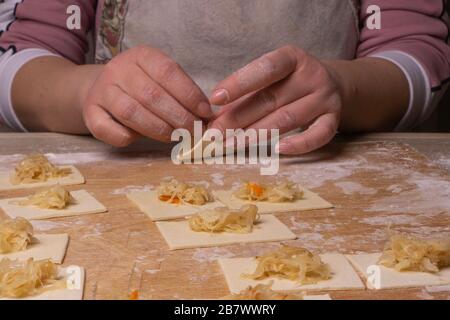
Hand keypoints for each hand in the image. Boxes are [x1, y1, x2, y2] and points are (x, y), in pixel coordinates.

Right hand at [82, 46, 212, 146]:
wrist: (101, 89)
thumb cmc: (142, 86)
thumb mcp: (161, 79)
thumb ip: (181, 93)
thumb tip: (207, 115)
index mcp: (141, 56)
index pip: (168, 72)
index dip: (190, 94)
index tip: (205, 113)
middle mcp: (119, 69)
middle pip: (152, 95)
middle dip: (178, 117)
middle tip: (194, 131)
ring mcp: (101, 90)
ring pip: (131, 112)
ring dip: (158, 129)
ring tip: (176, 137)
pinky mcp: (90, 112)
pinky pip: (107, 128)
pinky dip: (126, 137)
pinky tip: (139, 139)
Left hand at [209, 45, 341, 153]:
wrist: (333, 84)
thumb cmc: (290, 83)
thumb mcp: (272, 79)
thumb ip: (247, 94)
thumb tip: (216, 118)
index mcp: (292, 58)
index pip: (265, 69)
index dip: (239, 84)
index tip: (214, 99)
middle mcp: (312, 75)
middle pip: (270, 99)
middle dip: (238, 118)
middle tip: (215, 133)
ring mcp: (325, 98)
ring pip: (287, 119)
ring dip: (256, 134)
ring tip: (231, 145)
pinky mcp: (334, 119)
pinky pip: (318, 135)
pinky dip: (299, 144)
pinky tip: (277, 149)